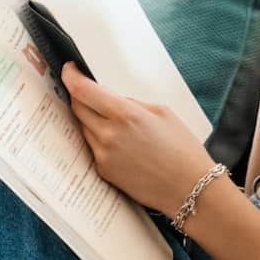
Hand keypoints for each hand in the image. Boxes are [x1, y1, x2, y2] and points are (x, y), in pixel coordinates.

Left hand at [62, 63, 222, 215]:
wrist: (189, 188)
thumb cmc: (183, 150)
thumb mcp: (162, 112)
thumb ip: (131, 103)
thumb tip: (111, 100)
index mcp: (125, 114)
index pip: (82, 90)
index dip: (70, 76)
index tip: (69, 70)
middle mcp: (108, 134)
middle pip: (76, 107)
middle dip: (79, 96)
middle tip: (89, 93)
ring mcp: (103, 155)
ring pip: (83, 128)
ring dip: (91, 120)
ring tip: (116, 124)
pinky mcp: (103, 171)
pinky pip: (93, 148)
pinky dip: (100, 140)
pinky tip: (122, 145)